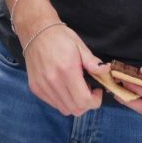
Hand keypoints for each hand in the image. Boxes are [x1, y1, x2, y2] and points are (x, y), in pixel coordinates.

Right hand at [17, 0, 102, 115]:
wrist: (35, 32)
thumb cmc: (60, 37)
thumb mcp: (79, 46)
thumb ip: (92, 62)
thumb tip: (106, 71)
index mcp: (67, 70)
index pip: (84, 101)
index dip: (95, 101)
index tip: (97, 90)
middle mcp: (53, 81)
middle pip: (76, 109)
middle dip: (87, 104)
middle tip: (88, 90)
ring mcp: (43, 86)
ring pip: (64, 109)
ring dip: (74, 103)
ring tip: (75, 88)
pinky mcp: (35, 88)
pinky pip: (53, 104)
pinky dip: (62, 101)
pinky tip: (64, 87)